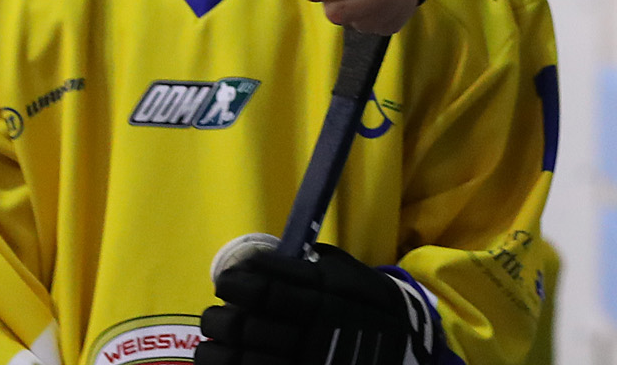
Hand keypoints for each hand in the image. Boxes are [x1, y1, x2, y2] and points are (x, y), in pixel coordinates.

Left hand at [196, 243, 436, 364]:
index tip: (226, 281)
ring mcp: (304, 363)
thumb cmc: (368, 306)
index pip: (263, 290)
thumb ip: (308, 268)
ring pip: (238, 362)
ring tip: (213, 345)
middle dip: (219, 319)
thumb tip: (258, 261)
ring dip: (215, 351)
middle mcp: (310, 335)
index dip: (234, 283)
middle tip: (216, 315)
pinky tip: (224, 362)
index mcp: (321, 300)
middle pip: (244, 326)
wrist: (402, 348)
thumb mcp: (348, 275)